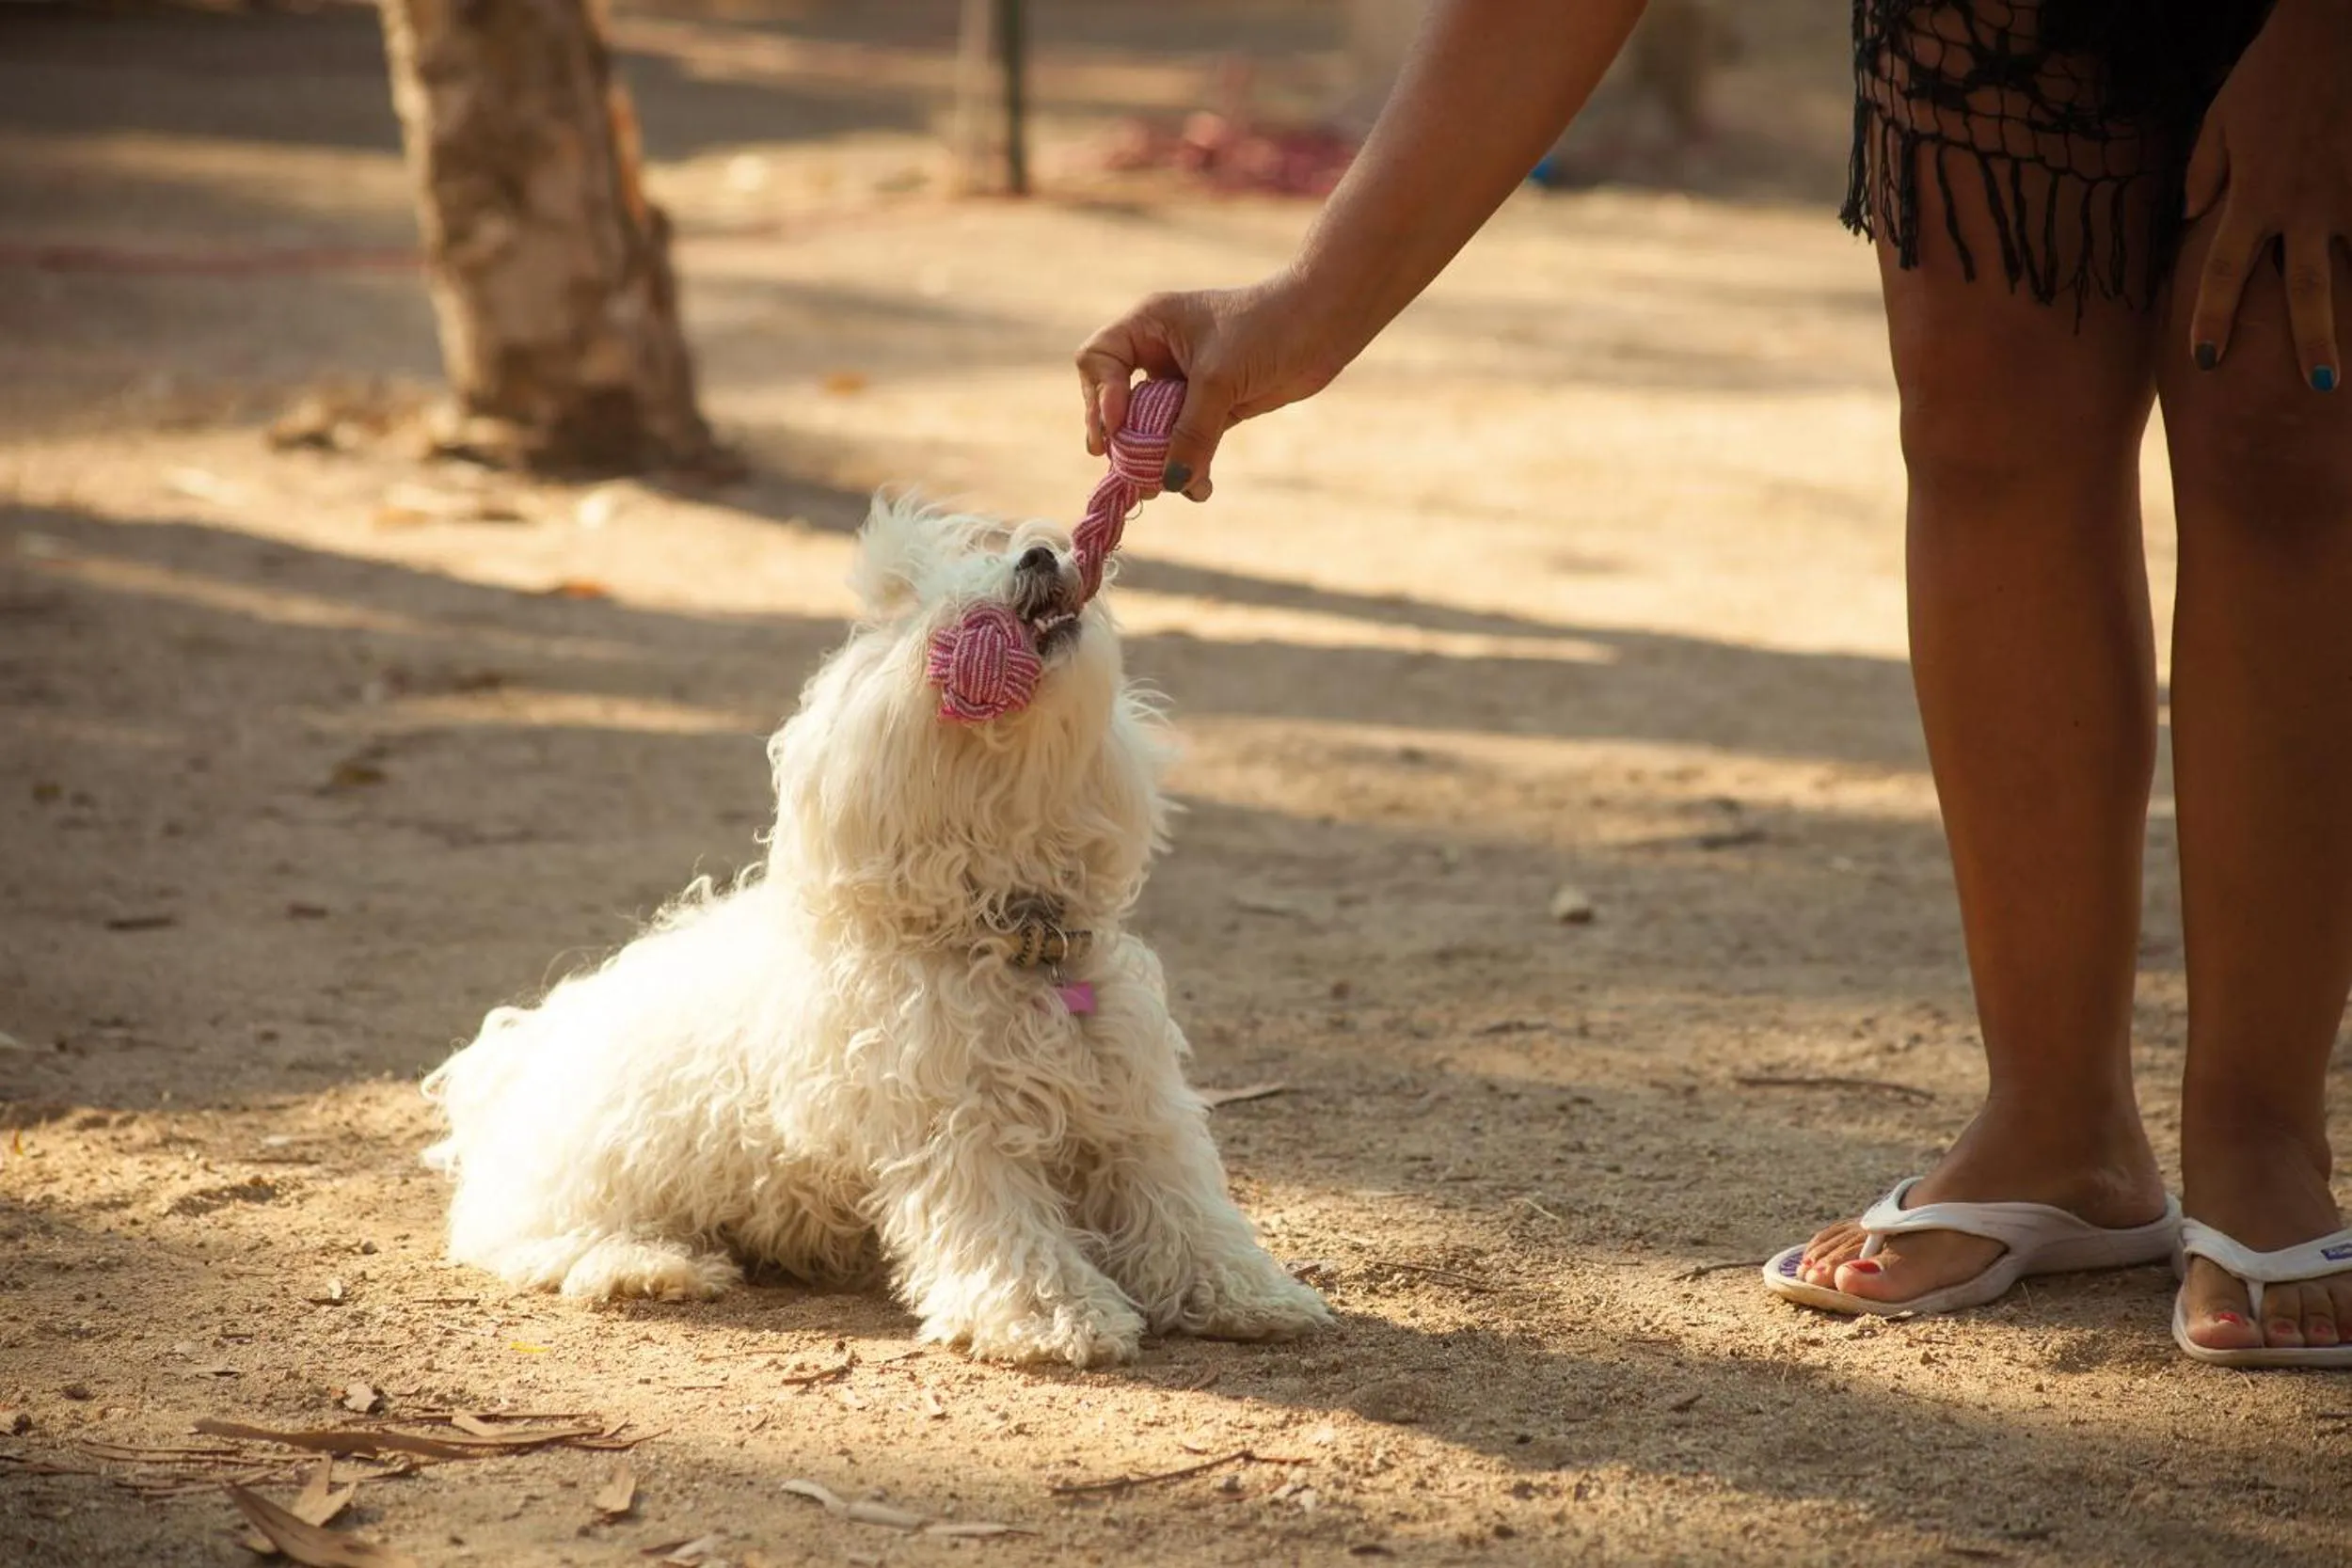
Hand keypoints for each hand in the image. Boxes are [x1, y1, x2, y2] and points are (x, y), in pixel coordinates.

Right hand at [1073, 275, 1350, 501]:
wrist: (1326, 324)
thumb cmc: (1268, 329)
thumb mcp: (1219, 381)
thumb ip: (1191, 433)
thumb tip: (1171, 483)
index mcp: (1148, 326)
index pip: (1098, 360)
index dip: (1100, 396)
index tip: (1119, 425)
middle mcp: (1159, 353)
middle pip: (1118, 404)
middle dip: (1125, 441)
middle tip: (1131, 472)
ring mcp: (1185, 383)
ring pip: (1152, 430)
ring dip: (1156, 461)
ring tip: (1162, 488)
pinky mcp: (1213, 407)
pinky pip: (1186, 443)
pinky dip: (1189, 466)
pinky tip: (1201, 488)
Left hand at [2184, 0, 2351, 390]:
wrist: (2332, 26)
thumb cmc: (2270, 73)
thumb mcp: (2220, 122)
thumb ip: (2204, 175)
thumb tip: (2192, 217)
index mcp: (2254, 197)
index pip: (2226, 272)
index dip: (2214, 319)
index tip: (2206, 361)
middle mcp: (2304, 204)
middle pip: (2307, 287)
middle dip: (2315, 339)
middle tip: (2323, 385)